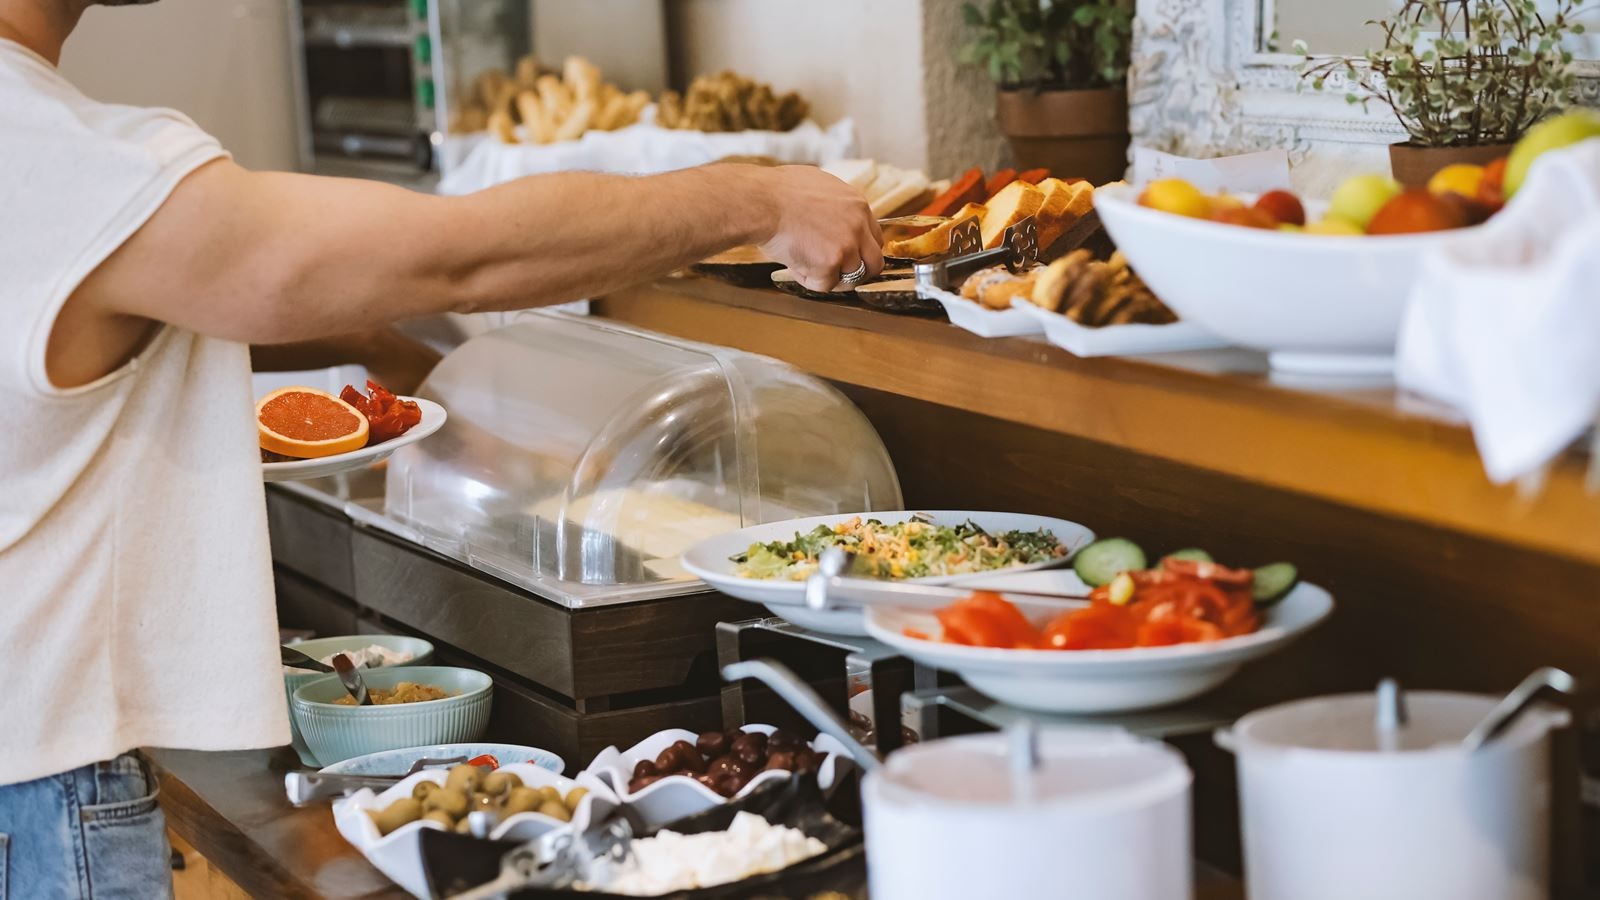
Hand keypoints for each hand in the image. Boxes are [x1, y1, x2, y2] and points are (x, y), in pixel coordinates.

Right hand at [751, 165, 882, 292]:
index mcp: (857, 205)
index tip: (848, 256)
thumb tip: (831, 216)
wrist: (760, 201)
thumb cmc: (777, 192)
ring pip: (851, 278)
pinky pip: (825, 285)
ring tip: (804, 263)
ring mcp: (847, 246)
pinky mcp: (830, 263)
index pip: (875, 238)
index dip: (861, 251)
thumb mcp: (818, 185)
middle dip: (857, 272)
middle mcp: (858, 226)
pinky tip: (794, 264)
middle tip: (836, 273)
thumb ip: (835, 205)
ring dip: (829, 276)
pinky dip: (809, 280)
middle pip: (875, 263)